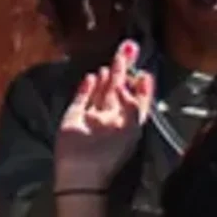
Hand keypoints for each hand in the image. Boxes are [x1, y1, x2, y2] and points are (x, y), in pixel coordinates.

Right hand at [53, 41, 157, 195]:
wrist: (82, 168)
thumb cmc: (111, 149)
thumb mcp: (133, 124)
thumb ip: (138, 101)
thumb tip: (141, 80)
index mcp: (127, 123)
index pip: (136, 100)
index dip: (140, 86)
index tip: (144, 71)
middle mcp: (110, 119)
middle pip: (118, 91)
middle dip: (123, 71)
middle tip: (128, 49)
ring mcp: (91, 118)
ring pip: (100, 94)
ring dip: (106, 79)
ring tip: (112, 62)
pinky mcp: (73, 118)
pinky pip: (81, 99)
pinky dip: (87, 88)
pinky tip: (92, 77)